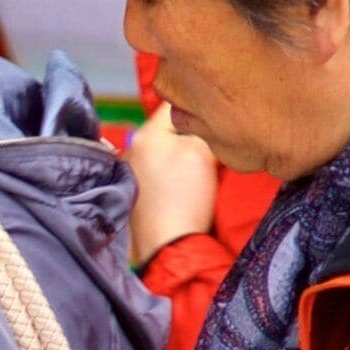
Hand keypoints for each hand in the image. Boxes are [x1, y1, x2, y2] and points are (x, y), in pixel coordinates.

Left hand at [126, 100, 221, 269]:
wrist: (170, 246)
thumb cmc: (187, 196)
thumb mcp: (203, 151)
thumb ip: (203, 127)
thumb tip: (206, 120)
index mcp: (145, 134)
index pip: (174, 103)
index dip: (199, 104)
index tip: (217, 112)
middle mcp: (132, 149)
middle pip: (168, 127)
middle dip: (191, 130)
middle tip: (214, 138)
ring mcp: (132, 172)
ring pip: (164, 149)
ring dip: (182, 151)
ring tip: (202, 163)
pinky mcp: (136, 193)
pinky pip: (159, 169)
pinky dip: (173, 171)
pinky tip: (186, 183)